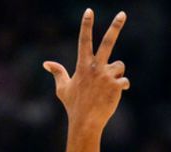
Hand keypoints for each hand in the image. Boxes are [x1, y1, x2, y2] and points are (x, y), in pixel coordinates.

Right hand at [43, 9, 129, 128]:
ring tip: (107, 87)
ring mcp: (107, 76)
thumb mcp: (62, 89)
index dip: (86, 25)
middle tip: (122, 13)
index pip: (84, 40)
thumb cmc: (74, 106)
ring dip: (116, 74)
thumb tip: (46, 63)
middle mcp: (95, 67)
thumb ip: (58, 73)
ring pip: (119, 66)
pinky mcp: (116, 85)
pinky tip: (113, 95)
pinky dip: (122, 87)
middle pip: (108, 42)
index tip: (89, 11)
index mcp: (82, 65)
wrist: (86, 122)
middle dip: (115, 26)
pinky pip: (125, 81)